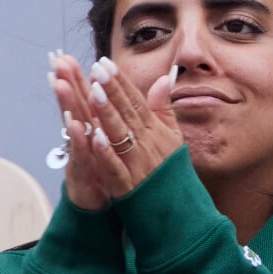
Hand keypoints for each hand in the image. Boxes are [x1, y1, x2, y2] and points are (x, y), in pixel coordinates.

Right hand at [49, 53, 111, 210]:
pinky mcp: (82, 174)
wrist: (97, 211)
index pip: (83, 100)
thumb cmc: (102, 176)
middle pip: (73, 107)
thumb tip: (105, 100)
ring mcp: (79, 156)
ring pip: (73, 127)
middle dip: (64, 83)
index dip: (75, 79)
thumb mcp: (106, 147)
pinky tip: (77, 126)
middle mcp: (81, 140)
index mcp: (91, 130)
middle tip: (56, 59)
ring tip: (58, 83)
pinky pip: (81, 155)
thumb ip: (108, 122)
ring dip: (66, 105)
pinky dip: (80, 141)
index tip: (66, 56)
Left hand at [87, 58, 183, 198]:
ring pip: (121, 135)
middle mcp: (148, 144)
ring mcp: (138, 164)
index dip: (121, 82)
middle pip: (127, 113)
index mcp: (156, 131)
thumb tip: (164, 78)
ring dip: (107, 114)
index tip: (106, 63)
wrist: (178, 210)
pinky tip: (95, 136)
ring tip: (94, 92)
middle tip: (96, 69)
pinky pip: (116, 166)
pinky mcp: (128, 185)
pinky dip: (106, 152)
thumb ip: (165, 108)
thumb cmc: (171, 172)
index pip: (136, 101)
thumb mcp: (173, 137)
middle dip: (112, 90)